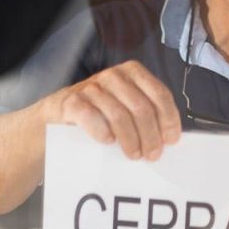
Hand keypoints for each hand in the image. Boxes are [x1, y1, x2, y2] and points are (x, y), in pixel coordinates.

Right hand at [49, 60, 181, 160]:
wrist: (57, 114)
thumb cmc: (98, 113)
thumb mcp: (125, 107)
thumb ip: (145, 115)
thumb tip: (168, 138)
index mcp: (132, 73)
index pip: (159, 93)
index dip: (168, 118)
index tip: (171, 140)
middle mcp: (113, 76)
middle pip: (141, 107)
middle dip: (151, 135)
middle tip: (152, 154)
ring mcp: (91, 87)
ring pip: (119, 115)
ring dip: (130, 139)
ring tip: (134, 155)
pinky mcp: (72, 101)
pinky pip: (92, 117)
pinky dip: (103, 132)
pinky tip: (108, 142)